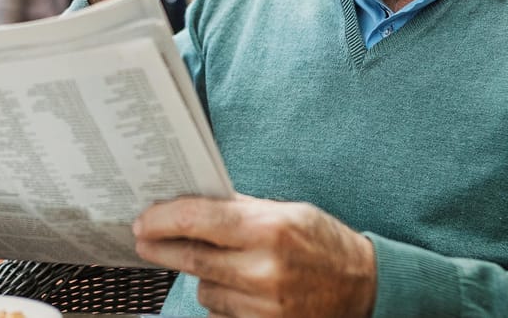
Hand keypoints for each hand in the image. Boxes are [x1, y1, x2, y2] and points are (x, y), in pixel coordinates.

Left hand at [133, 194, 376, 317]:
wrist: (364, 288)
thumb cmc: (323, 243)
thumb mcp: (287, 212)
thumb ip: (238, 208)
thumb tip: (189, 201)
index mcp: (269, 230)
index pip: (197, 221)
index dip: (162, 219)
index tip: (143, 220)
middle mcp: (264, 270)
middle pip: (190, 258)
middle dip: (161, 247)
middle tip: (144, 238)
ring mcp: (264, 306)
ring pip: (204, 289)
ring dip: (204, 275)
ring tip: (229, 264)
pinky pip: (220, 313)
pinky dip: (223, 299)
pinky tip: (242, 288)